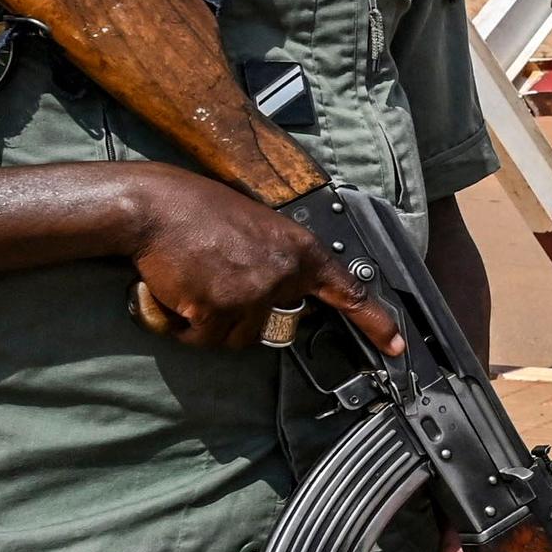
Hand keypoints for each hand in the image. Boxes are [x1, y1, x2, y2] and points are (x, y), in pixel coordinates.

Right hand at [118, 166, 401, 355]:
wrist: (154, 206)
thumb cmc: (197, 211)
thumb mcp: (258, 228)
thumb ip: (279, 263)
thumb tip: (285, 300)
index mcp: (300, 250)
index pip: (348, 291)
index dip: (375, 322)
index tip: (397, 346)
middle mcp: (284, 274)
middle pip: (273, 327)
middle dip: (242, 315)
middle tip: (214, 280)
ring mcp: (252, 293)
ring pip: (234, 337)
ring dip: (207, 320)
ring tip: (190, 280)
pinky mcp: (217, 309)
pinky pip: (200, 338)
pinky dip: (179, 323)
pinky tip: (170, 290)